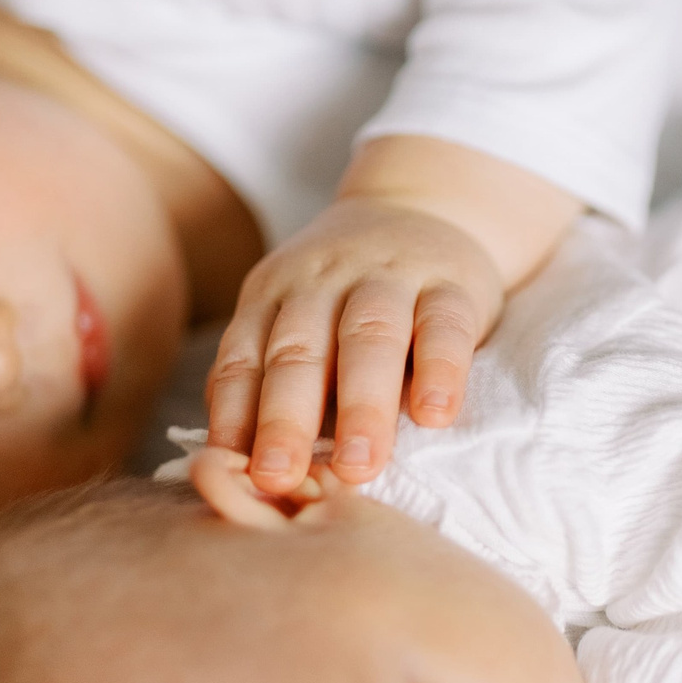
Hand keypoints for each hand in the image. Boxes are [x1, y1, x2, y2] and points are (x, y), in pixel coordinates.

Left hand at [206, 195, 500, 495]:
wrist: (423, 206)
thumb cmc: (348, 295)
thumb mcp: (295, 318)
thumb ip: (266, 379)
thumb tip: (230, 463)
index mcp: (272, 296)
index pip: (244, 358)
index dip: (236, 417)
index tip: (237, 475)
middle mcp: (322, 281)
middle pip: (299, 350)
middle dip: (286, 418)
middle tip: (281, 477)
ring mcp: (388, 276)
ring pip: (370, 337)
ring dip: (362, 404)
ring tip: (360, 463)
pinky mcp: (451, 284)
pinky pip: (445, 324)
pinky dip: (440, 369)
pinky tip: (435, 415)